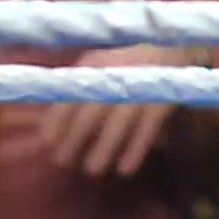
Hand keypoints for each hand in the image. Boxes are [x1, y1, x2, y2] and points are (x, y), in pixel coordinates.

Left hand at [37, 45, 197, 177]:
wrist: (171, 48)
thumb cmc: (126, 64)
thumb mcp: (99, 67)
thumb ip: (76, 90)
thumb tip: (47, 126)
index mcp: (96, 63)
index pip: (71, 92)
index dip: (58, 117)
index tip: (48, 140)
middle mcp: (116, 74)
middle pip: (92, 110)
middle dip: (75, 137)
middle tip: (63, 161)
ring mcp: (140, 88)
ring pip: (119, 123)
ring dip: (104, 148)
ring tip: (92, 170)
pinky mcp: (161, 102)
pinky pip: (146, 131)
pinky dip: (135, 150)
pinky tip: (125, 169)